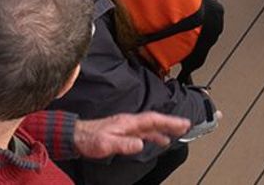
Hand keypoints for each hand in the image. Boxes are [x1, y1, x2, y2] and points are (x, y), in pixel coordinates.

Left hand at [72, 111, 194, 158]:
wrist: (76, 136)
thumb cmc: (89, 140)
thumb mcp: (106, 143)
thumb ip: (124, 144)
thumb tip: (141, 144)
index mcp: (128, 122)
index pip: (153, 120)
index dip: (169, 121)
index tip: (183, 123)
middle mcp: (129, 122)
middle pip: (155, 120)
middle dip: (171, 122)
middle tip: (187, 125)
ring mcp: (127, 126)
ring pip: (150, 126)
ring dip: (164, 129)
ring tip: (177, 133)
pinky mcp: (123, 132)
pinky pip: (143, 132)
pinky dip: (153, 135)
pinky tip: (157, 140)